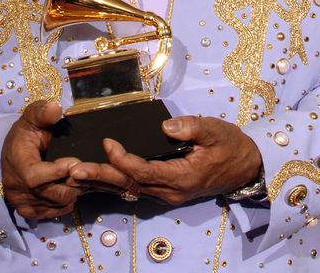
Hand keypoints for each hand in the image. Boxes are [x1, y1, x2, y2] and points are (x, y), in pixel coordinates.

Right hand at [1, 101, 80, 219]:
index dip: (56, 172)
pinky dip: (65, 204)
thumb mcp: (32, 116)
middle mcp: (16, 187)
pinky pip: (51, 213)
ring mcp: (21, 201)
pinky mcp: (28, 211)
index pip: (34, 176)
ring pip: (54, 205)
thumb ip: (43, 111)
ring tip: (84, 179)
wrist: (13, 150)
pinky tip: (74, 190)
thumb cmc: (26, 132)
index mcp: (16, 163)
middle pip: (49, 194)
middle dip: (72, 183)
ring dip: (72, 193)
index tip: (76, 161)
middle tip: (88, 171)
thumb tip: (56, 107)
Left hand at [68, 116, 262, 205]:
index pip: (143, 171)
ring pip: (129, 190)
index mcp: (181, 177)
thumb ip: (192, 127)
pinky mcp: (165, 191)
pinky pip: (136, 189)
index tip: (107, 142)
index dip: (122, 159)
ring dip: (102, 182)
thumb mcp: (216, 131)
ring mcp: (167, 195)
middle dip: (100, 177)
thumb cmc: (231, 147)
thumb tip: (166, 125)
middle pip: (129, 185)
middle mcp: (170, 192)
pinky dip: (115, 183)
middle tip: (74, 170)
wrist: (246, 168)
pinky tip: (97, 179)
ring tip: (75, 176)